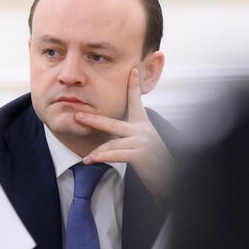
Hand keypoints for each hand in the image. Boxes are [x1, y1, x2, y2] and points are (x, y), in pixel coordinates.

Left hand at [73, 67, 172, 200]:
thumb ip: (128, 137)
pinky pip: (117, 155)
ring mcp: (142, 142)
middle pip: (113, 124)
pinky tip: (92, 160)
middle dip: (94, 120)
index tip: (132, 70)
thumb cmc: (154, 161)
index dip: (134, 85)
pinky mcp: (140, 155)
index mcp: (143, 125)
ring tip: (87, 158)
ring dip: (98, 152)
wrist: (171, 178)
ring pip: (112, 144)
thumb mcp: (144, 144)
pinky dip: (104, 158)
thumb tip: (110, 135)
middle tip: (78, 116)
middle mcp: (142, 130)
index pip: (136, 101)